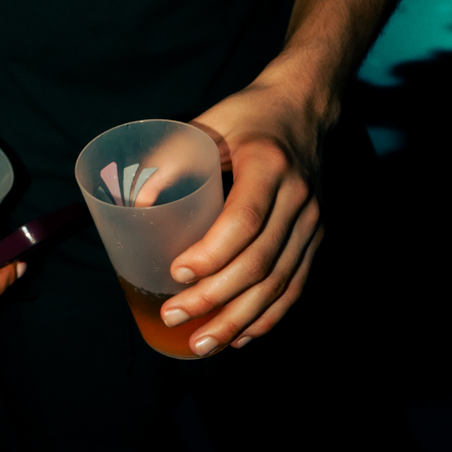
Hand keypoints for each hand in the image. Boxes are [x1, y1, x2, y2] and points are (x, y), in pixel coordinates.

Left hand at [156, 84, 326, 355]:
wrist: (305, 106)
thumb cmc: (247, 115)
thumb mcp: (207, 123)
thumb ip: (171, 158)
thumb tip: (135, 203)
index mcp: (269, 165)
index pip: (244, 221)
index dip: (212, 254)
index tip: (176, 273)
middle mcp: (298, 197)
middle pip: (260, 262)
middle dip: (215, 298)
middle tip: (173, 316)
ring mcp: (312, 221)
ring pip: (279, 283)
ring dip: (239, 320)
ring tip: (202, 344)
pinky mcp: (316, 237)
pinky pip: (296, 286)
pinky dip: (269, 317)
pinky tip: (242, 336)